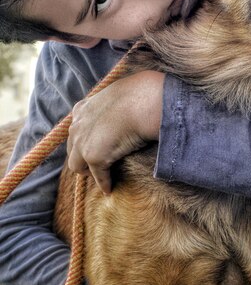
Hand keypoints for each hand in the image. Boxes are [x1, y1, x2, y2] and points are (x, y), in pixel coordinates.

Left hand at [67, 71, 164, 193]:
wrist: (143, 101)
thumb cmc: (140, 95)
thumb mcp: (120, 95)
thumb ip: (116, 104)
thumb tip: (130, 106)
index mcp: (82, 109)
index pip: (77, 129)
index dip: (85, 138)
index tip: (94, 144)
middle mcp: (77, 126)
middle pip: (73, 148)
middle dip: (82, 156)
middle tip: (95, 164)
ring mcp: (83, 142)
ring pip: (77, 165)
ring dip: (88, 171)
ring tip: (100, 177)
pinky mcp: (94, 157)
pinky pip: (98, 176)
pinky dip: (104, 183)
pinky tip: (110, 189)